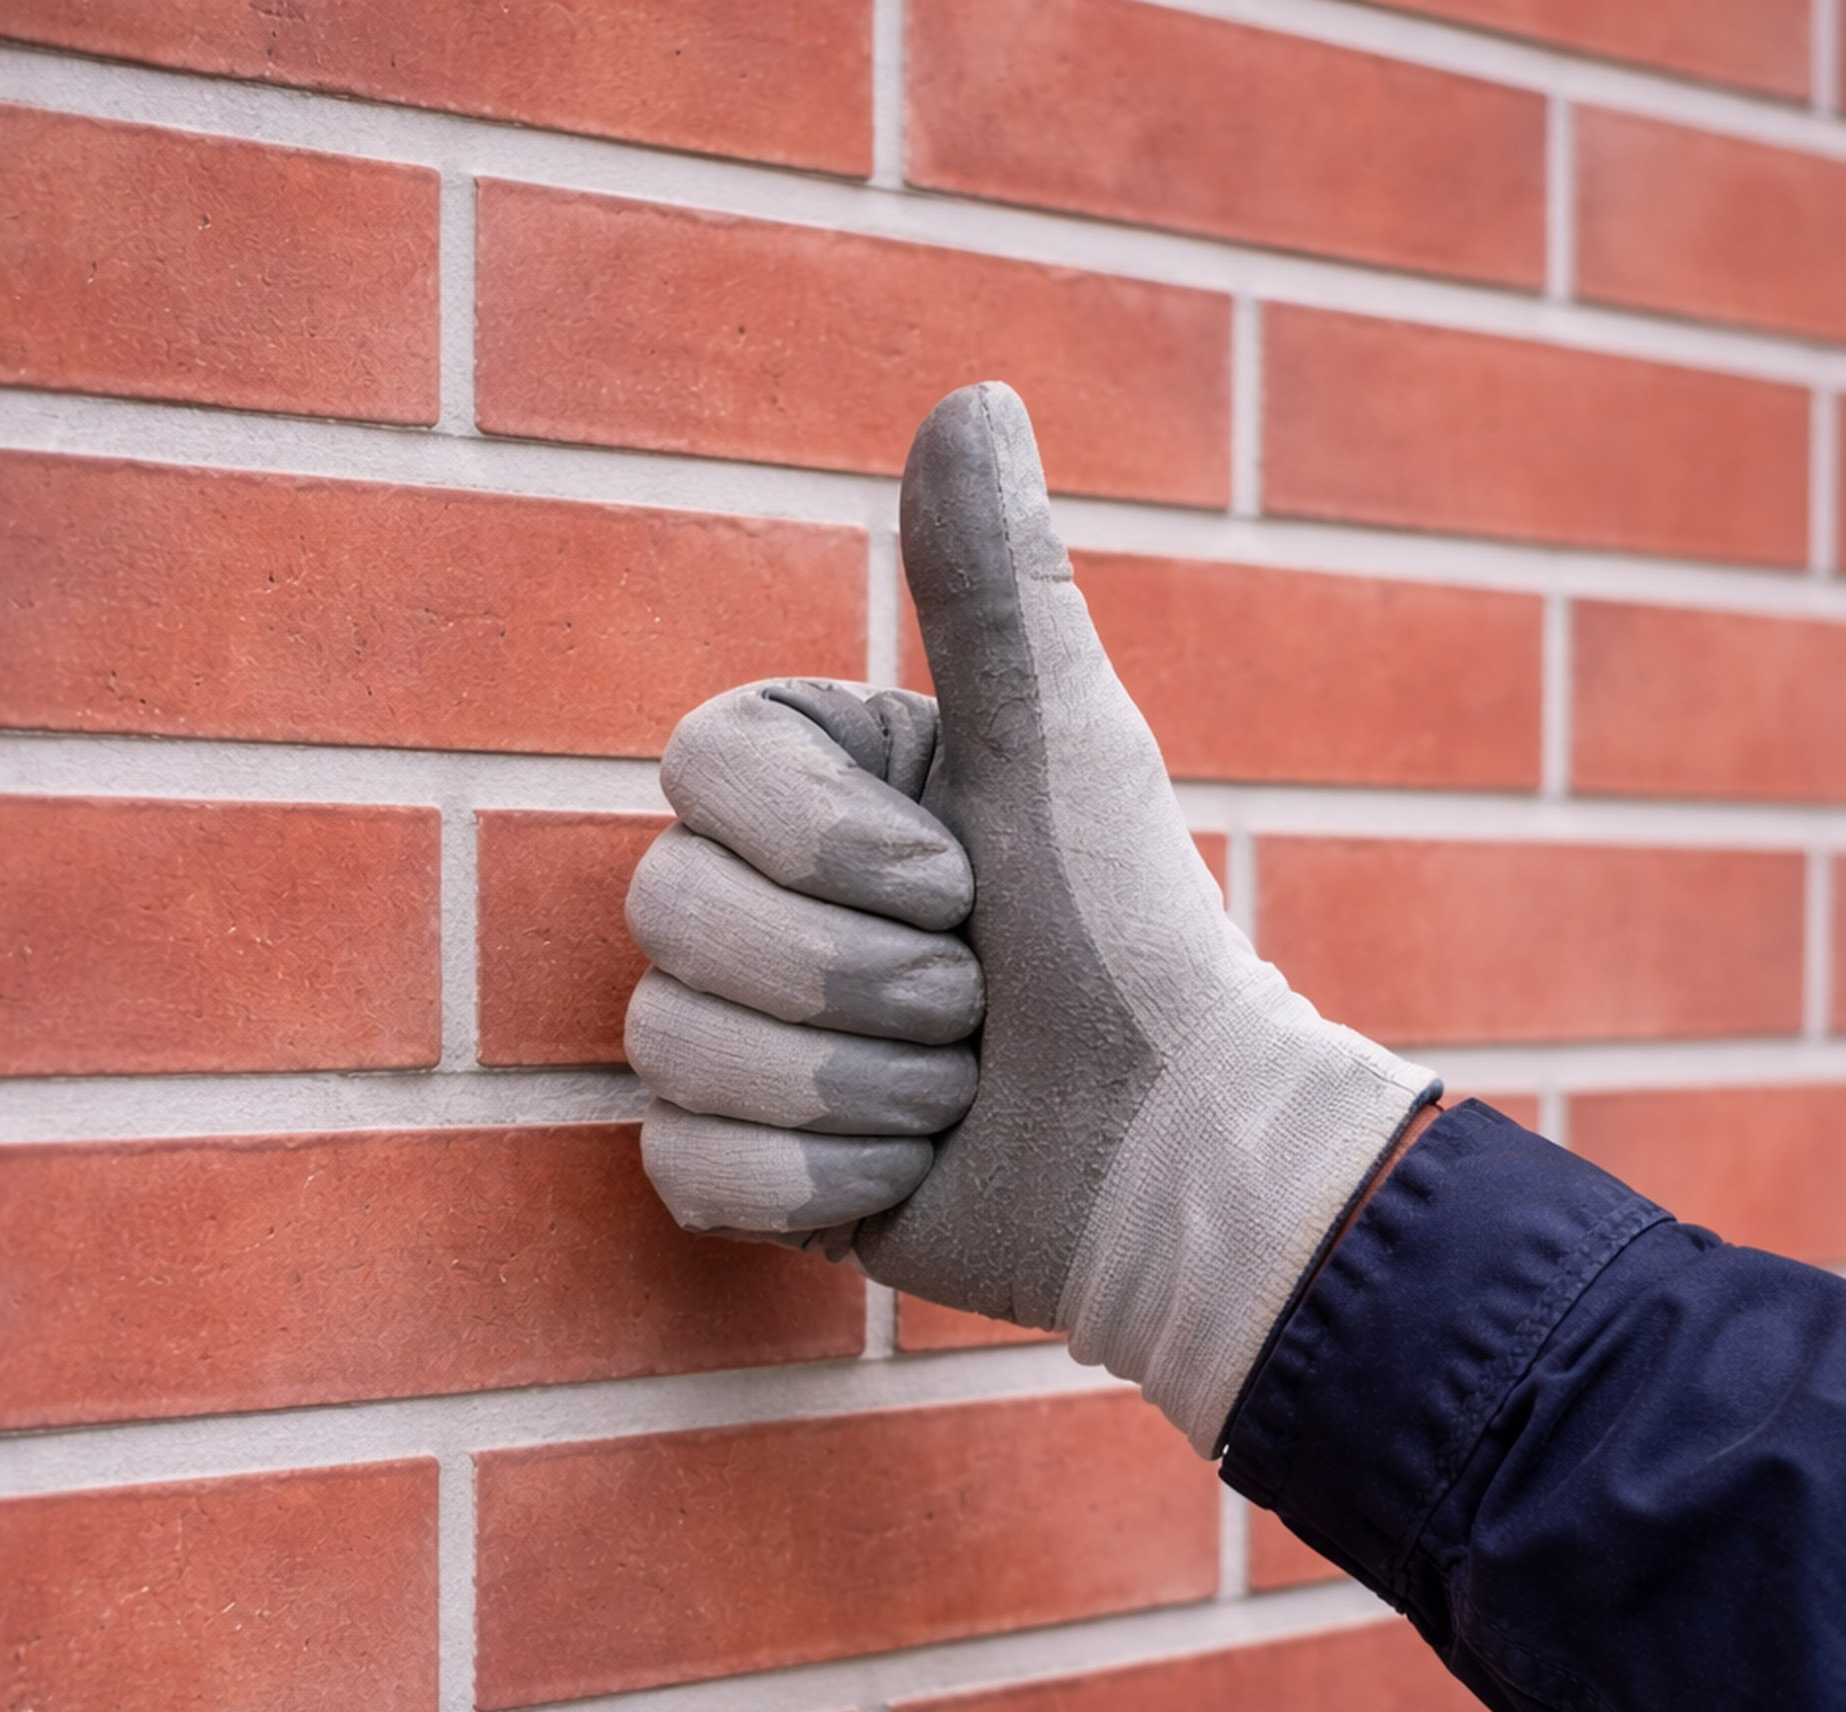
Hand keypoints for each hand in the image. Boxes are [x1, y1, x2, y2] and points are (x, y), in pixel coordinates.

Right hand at [626, 383, 1436, 1453]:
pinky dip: (812, 1183)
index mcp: (826, 790)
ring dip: (852, 1084)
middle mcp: (770, 902)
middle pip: (665, 910)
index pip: (696, 769)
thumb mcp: (1062, 748)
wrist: (1179, 1157)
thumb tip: (972, 393)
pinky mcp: (751, 1166)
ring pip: (669, 1043)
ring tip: (961, 1088)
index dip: (819, 843)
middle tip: (978, 998)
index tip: (958, 880)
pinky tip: (911, 1169)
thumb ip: (994, 585)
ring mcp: (752, 1038)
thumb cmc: (1135, 939)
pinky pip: (683, 1167)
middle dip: (850, 977)